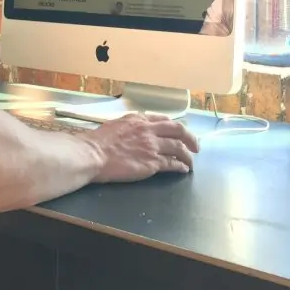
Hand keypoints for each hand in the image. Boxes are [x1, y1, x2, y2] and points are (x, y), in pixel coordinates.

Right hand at [84, 112, 198, 183]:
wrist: (93, 154)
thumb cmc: (98, 141)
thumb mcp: (116, 124)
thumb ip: (130, 125)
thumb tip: (136, 128)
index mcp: (139, 119)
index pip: (163, 120)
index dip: (174, 126)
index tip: (179, 132)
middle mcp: (148, 130)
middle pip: (178, 130)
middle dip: (190, 137)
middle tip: (196, 146)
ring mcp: (152, 146)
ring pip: (179, 147)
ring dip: (188, 155)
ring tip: (191, 161)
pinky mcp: (152, 162)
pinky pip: (172, 164)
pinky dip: (181, 166)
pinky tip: (183, 170)